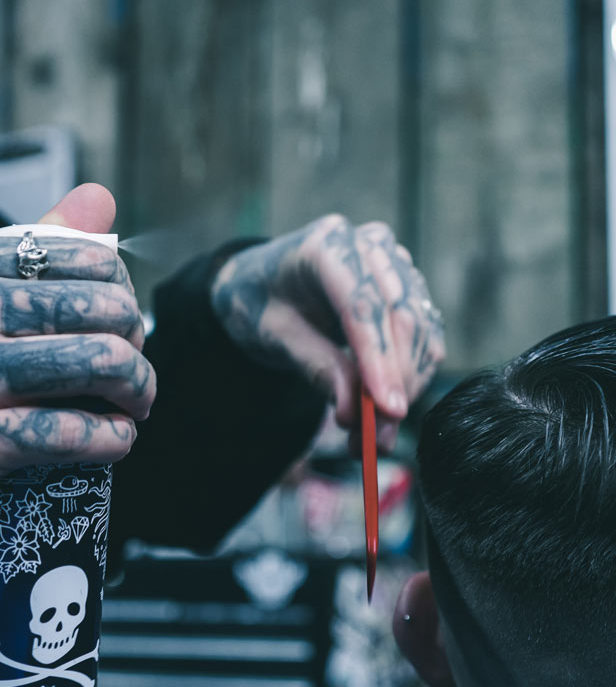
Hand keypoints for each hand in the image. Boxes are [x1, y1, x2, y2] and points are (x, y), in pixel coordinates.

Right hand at [0, 184, 154, 534]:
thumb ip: (29, 247)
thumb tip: (101, 196)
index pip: (88, 260)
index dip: (123, 297)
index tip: (120, 327)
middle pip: (105, 314)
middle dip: (139, 347)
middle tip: (134, 374)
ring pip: (102, 366)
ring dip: (139, 392)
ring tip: (135, 406)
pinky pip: (77, 433)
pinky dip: (115, 439)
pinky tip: (116, 440)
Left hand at [210, 214, 444, 447]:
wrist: (264, 282)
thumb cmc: (262, 302)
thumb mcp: (274, 336)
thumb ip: (316, 368)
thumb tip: (354, 414)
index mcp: (327, 246)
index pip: (363, 305)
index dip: (379, 360)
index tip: (387, 409)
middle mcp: (371, 246)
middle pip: (400, 318)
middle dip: (394, 384)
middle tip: (376, 440)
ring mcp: (395, 263)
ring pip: (421, 331)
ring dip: (406, 389)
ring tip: (375, 438)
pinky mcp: (409, 287)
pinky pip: (425, 336)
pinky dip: (412, 377)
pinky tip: (388, 411)